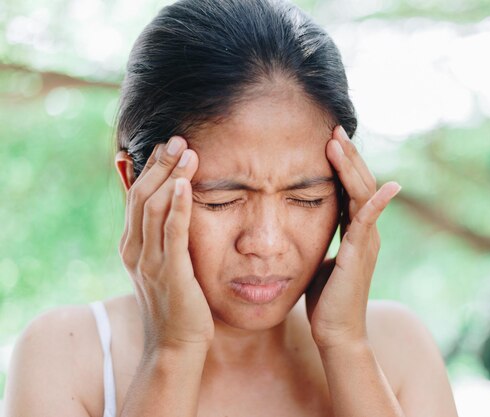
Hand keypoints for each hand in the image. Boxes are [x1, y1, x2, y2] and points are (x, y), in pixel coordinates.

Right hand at [119, 136, 213, 354]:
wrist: (175, 345)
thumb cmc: (176, 303)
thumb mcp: (163, 264)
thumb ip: (161, 236)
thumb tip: (168, 208)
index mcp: (132, 246)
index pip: (136, 196)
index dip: (150, 168)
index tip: (168, 145)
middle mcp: (135, 250)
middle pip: (142, 196)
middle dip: (159, 164)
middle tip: (178, 138)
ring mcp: (150, 262)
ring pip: (153, 208)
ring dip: (170, 176)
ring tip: (187, 151)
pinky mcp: (170, 273)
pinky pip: (172, 233)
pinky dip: (177, 206)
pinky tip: (185, 184)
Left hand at [305, 126, 400, 349]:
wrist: (335, 332)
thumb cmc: (325, 299)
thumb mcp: (321, 258)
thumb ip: (322, 237)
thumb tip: (305, 222)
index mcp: (354, 231)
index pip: (349, 188)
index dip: (341, 164)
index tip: (327, 140)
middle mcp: (365, 231)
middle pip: (360, 183)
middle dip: (347, 156)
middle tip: (334, 128)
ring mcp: (367, 241)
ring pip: (363, 194)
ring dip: (352, 167)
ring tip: (337, 141)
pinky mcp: (361, 253)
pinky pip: (369, 221)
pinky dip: (377, 201)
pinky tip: (387, 184)